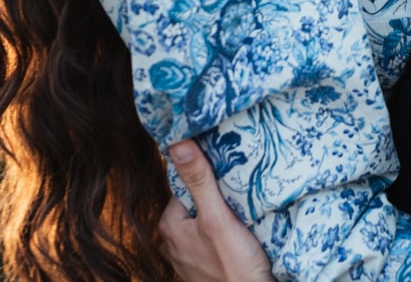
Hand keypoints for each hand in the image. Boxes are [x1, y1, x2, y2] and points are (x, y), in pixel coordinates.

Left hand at [158, 139, 274, 281]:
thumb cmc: (233, 265)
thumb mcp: (217, 217)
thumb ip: (199, 180)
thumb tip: (178, 143)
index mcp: (169, 225)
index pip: (185, 185)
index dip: (207, 177)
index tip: (226, 175)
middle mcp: (172, 241)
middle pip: (196, 202)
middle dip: (215, 197)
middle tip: (237, 196)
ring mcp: (187, 256)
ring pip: (204, 221)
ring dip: (221, 215)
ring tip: (241, 214)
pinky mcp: (202, 266)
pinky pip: (211, 239)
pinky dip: (224, 234)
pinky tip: (239, 236)